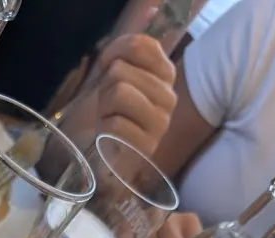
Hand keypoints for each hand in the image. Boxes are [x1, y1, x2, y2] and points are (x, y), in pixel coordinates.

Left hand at [95, 34, 176, 156]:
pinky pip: (115, 123)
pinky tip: (111, 135)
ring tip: (110, 115)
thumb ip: (124, 56)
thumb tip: (113, 55)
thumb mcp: (122, 78)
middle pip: (121, 69)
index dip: (114, 52)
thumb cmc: (118, 113)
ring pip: (119, 91)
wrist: (117, 155)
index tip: (107, 66)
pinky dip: (105, 127)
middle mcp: (169, 96)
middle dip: (105, 86)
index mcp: (166, 73)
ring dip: (104, 104)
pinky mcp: (146, 146)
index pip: (140, 45)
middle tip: (110, 103)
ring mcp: (160, 122)